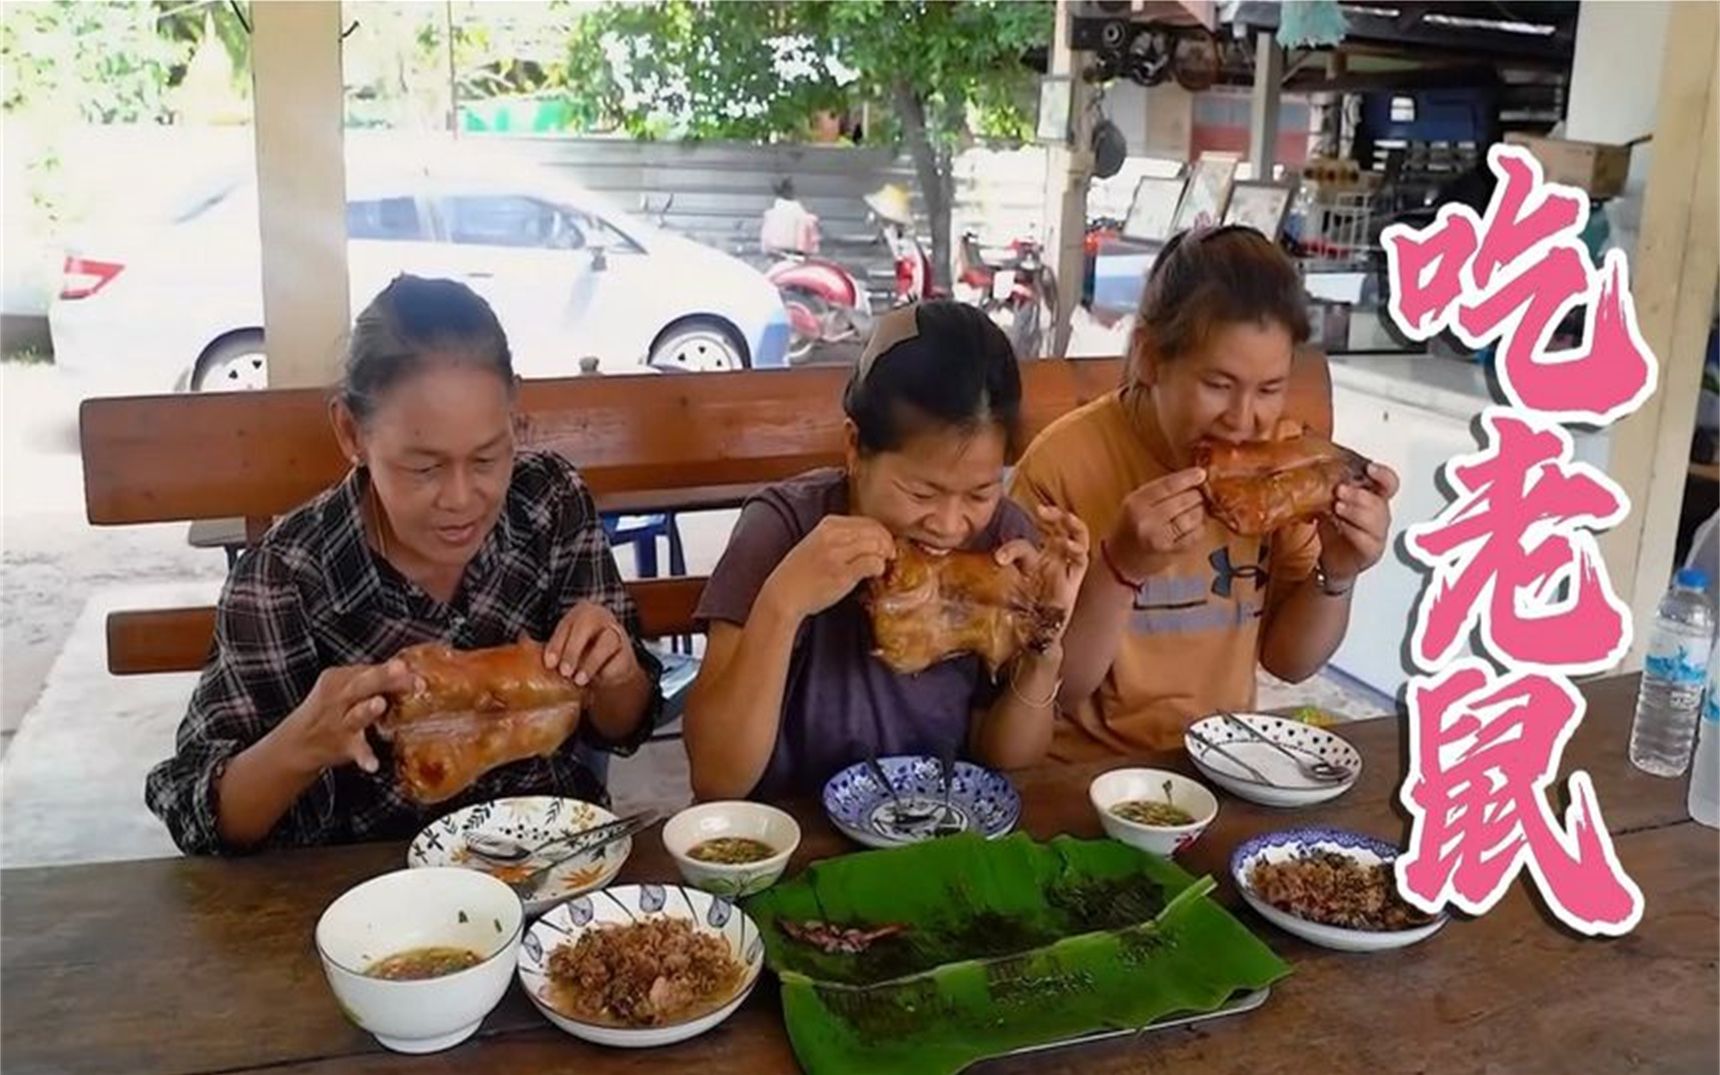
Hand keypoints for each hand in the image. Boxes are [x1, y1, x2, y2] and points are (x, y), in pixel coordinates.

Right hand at [278, 661, 417, 774]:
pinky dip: (365, 758)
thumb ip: (370, 679)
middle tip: (400, 668)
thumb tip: (410, 670)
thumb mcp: (341, 688)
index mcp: (338, 679)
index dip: (393, 669)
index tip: (414, 668)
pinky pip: (357, 752)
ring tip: (379, 704)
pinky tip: (373, 765)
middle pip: (361, 685)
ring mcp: (341, 723)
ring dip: (367, 710)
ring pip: (357, 715)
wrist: (297, 745)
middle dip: (381, 676)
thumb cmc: (331, 710)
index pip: (367, 669)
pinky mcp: (345, 746)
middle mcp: (338, 699)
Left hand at [545, 602, 641, 688]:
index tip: (549, 663)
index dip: (556, 644)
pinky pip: (616, 657)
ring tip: (579, 680)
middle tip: (564, 671)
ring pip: (604, 641)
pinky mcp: (625, 647)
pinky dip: (604, 668)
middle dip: (572, 650)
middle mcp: (598, 616)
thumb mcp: (564, 649)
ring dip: (590, 662)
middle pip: (585, 626)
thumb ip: (549, 646)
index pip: (566, 625)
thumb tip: (521, 641)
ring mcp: (614, 630)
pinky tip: (598, 678)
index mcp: (579, 613)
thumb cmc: (583, 655)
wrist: (611, 668)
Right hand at [759, 515, 895, 620]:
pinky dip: (879, 567)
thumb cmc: (801, 573)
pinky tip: (875, 574)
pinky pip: (872, 563)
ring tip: (882, 564)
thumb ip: (841, 537)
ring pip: (876, 545)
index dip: (882, 533)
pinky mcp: (841, 573)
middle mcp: (832, 535)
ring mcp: (837, 554)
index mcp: (828, 524)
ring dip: (884, 555)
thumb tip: (871, 539)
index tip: (885, 544)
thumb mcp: (818, 543)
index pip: (866, 521)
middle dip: (887, 542)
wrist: (784, 594)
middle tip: (890, 555)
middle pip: (874, 531)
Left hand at [996, 507, 1090, 639]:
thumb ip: (1001, 576)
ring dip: (1073, 524)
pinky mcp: (1075, 581)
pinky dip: (1078, 549)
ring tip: (1065, 518)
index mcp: (1034, 560)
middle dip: (1054, 514)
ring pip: (1078, 537)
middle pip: (1059, 528)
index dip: (1012, 549)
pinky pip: (1082, 561)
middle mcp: (1052, 560)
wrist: (1037, 636)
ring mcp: (1066, 568)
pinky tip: (1068, 545)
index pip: (1025, 545)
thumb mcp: (1008, 590)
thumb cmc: (1023, 612)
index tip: (999, 559)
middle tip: (1041, 510)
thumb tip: (990, 561)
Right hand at [1108, 467, 1209, 577]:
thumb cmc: (1129, 528)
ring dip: (1199, 512)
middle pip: (1184, 500)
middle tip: (1198, 495)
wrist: (1119, 561)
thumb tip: (1191, 479)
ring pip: (1193, 517)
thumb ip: (1159, 491)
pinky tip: (1193, 526)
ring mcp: (1160, 538)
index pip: (1168, 485)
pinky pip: (1196, 534)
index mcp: (1136, 503)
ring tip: (1195, 511)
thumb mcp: (1135, 503)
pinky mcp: (1172, 552)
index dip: (1188, 477)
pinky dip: (1200, 528)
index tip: (1201, 474)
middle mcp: (1147, 520)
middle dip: (1196, 496)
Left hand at [1316, 461, 1399, 583]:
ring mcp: (1376, 532)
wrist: (1327, 558)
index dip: (1382, 474)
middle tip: (1340, 490)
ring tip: (1338, 507)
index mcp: (1372, 496)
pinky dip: (1353, 531)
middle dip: (1360, 494)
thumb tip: (1315, 469)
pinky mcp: (1371, 550)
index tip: (1369, 469)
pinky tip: (1340, 526)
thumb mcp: (1327, 502)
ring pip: (1377, 519)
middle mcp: (1378, 513)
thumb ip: (1329, 487)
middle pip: (1380, 501)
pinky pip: (1367, 540)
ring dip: (1356, 511)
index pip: (1387, 482)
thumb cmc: (1330, 527)